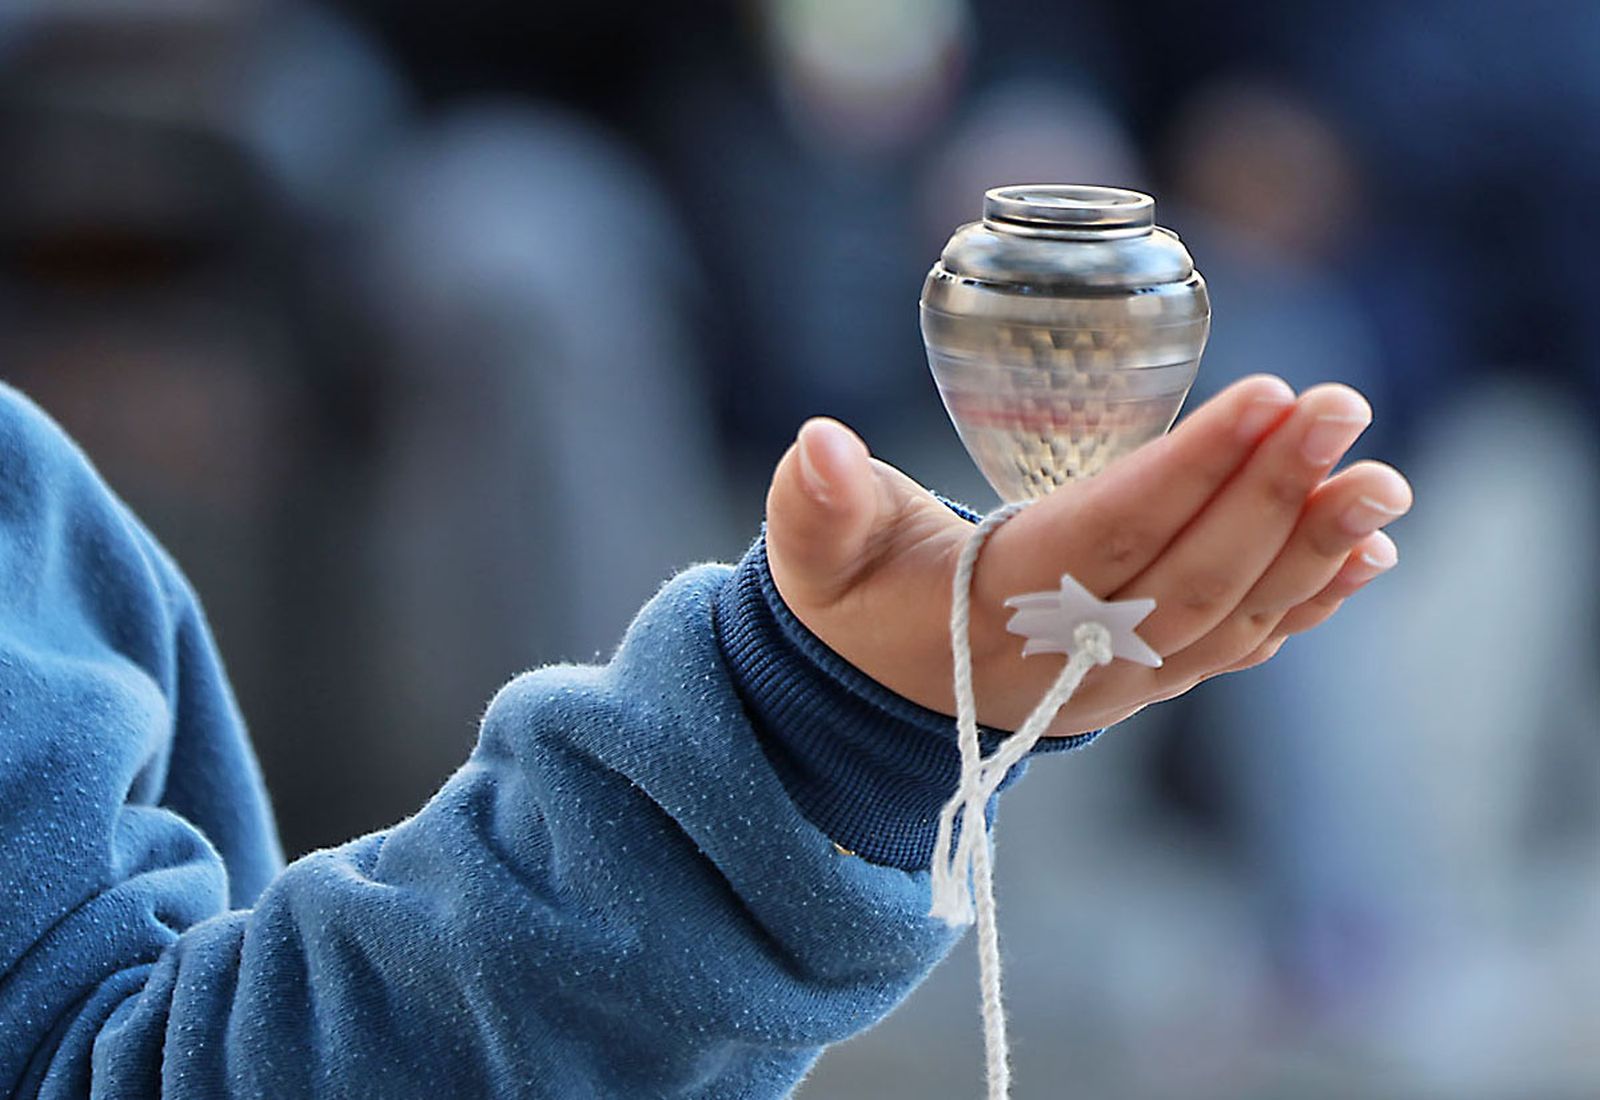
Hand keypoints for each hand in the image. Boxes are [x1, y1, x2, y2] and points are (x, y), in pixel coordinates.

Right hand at [765, 376, 1411, 736]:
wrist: (881, 698)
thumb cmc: (857, 606)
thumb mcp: (818, 563)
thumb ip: (816, 509)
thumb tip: (817, 444)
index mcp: (1001, 613)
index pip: (1109, 539)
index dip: (1188, 472)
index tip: (1265, 397)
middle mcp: (1078, 656)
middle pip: (1193, 577)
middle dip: (1274, 492)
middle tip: (1340, 406)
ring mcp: (1125, 676)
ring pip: (1236, 614)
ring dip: (1314, 546)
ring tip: (1382, 479)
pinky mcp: (1152, 673)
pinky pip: (1244, 642)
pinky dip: (1310, 598)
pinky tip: (1368, 551)